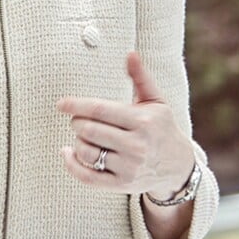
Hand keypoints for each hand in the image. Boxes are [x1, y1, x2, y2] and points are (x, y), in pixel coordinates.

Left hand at [58, 51, 193, 197]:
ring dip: (77, 141)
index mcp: (143, 121)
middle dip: (77, 122)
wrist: (178, 166)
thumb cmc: (161, 127)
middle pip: (89, 130)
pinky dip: (71, 164)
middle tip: (79, 119)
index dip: (77, 105)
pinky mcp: (121, 184)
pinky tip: (68, 153)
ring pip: (86, 152)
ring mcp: (129, 167)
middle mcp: (136, 146)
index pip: (101, 110)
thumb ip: (141, 77)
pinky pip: (87, 177)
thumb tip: (130, 54)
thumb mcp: (156, 101)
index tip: (61, 103)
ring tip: (84, 135)